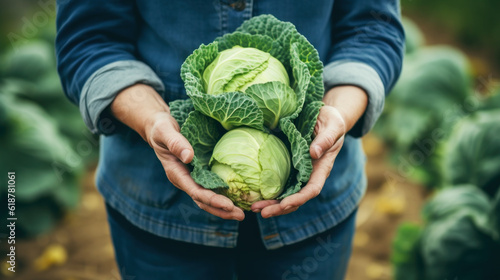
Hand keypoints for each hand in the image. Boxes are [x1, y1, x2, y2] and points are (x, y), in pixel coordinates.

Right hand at [111, 84, 244, 220]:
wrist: (158, 126)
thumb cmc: (160, 128)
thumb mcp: (164, 131)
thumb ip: (176, 143)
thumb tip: (189, 157)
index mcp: (176, 173)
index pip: (196, 191)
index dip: (212, 199)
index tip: (228, 205)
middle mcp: (185, 180)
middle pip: (203, 201)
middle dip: (221, 210)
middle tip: (241, 216)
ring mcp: (192, 178)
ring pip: (208, 198)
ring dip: (224, 208)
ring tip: (241, 214)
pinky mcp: (199, 173)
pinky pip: (212, 187)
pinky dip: (224, 195)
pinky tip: (238, 197)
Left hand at [250, 85, 367, 217]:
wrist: (326, 116)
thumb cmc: (331, 120)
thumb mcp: (333, 125)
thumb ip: (326, 139)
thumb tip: (314, 153)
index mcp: (322, 168)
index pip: (311, 189)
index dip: (298, 199)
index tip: (284, 204)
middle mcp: (310, 174)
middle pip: (296, 198)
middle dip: (279, 208)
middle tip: (260, 211)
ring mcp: (299, 173)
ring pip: (286, 194)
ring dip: (271, 204)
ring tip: (253, 208)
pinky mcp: (289, 167)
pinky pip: (279, 183)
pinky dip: (267, 191)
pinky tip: (253, 194)